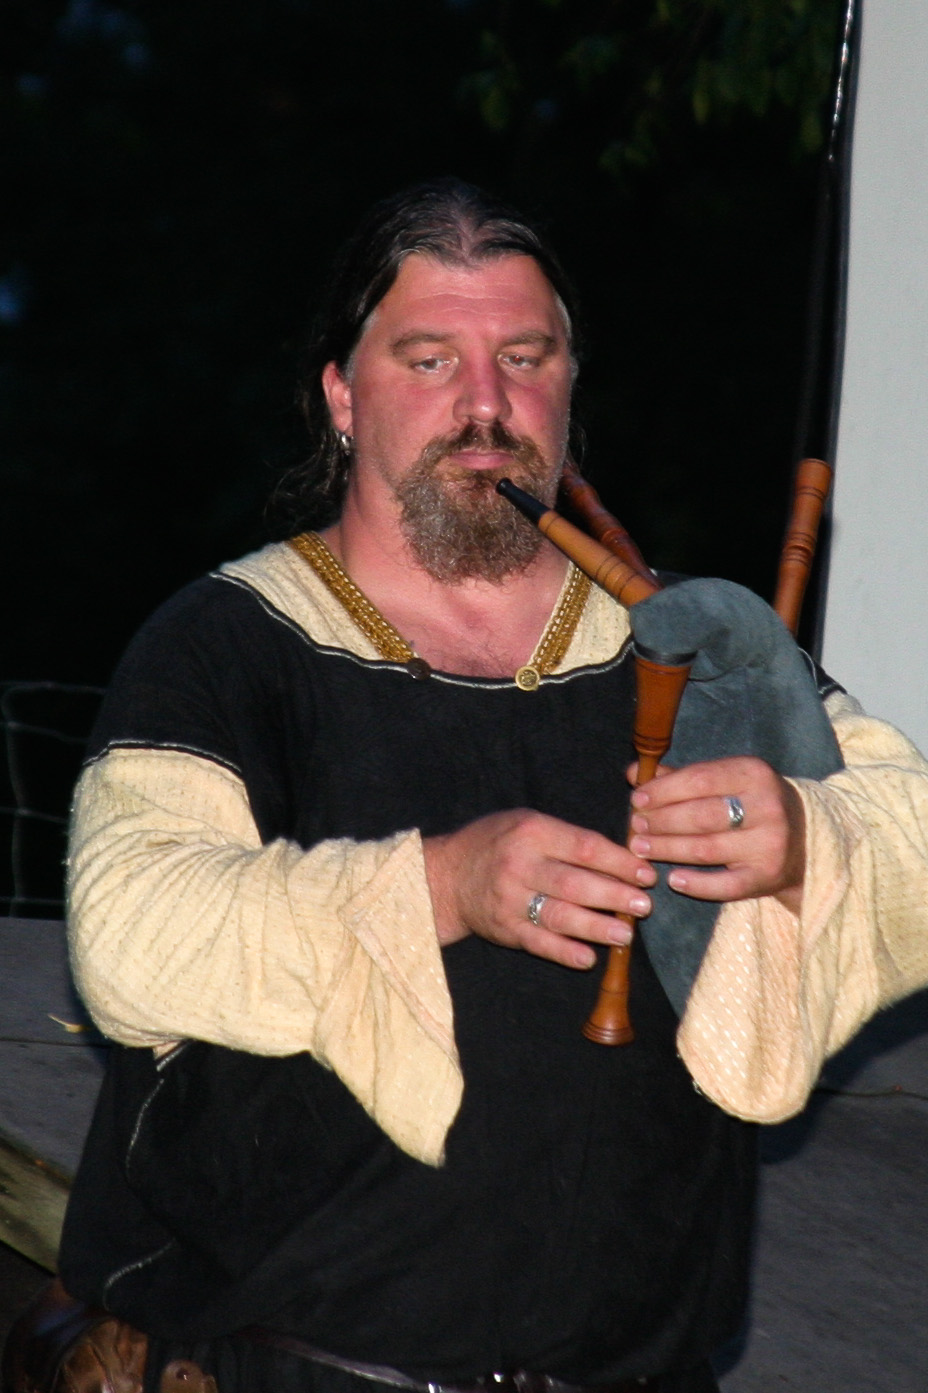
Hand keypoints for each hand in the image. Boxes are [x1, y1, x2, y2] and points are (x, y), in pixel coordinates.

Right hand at [423, 809, 656, 968]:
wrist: (447, 876)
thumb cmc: (497, 843)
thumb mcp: (527, 823)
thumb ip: (567, 837)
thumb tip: (621, 856)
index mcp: (531, 832)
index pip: (584, 847)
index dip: (619, 862)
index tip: (646, 873)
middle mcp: (520, 865)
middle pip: (575, 883)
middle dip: (614, 896)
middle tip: (644, 906)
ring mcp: (511, 900)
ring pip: (560, 916)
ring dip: (596, 927)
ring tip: (625, 934)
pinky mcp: (506, 930)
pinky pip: (539, 944)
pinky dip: (565, 952)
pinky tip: (589, 958)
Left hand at [627, 756, 805, 913]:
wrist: (805, 839)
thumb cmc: (750, 804)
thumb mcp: (724, 781)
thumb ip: (679, 777)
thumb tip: (633, 773)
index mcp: (754, 774)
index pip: (700, 779)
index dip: (664, 790)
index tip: (638, 800)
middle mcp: (767, 807)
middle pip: (701, 815)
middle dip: (662, 822)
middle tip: (636, 826)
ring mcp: (770, 844)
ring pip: (707, 849)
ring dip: (668, 849)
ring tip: (641, 848)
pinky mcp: (768, 876)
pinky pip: (726, 885)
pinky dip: (697, 884)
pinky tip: (674, 879)